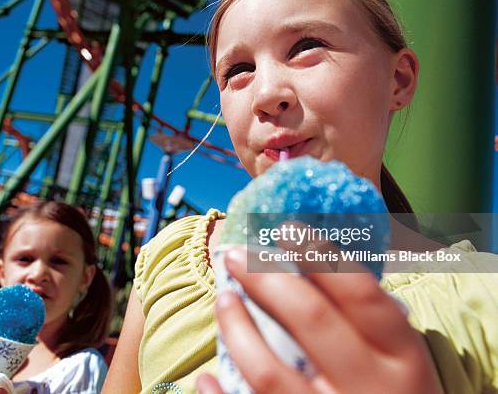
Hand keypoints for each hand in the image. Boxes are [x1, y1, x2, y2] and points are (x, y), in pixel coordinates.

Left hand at [197, 247, 442, 393]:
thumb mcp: (401, 359)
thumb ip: (374, 320)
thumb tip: (318, 261)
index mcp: (401, 357)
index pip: (359, 293)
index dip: (319, 255)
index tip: (286, 229)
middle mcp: (369, 387)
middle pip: (309, 319)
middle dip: (265, 278)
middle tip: (235, 254)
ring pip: (270, 370)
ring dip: (237, 328)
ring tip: (223, 299)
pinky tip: (206, 375)